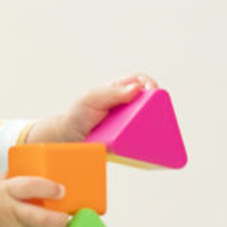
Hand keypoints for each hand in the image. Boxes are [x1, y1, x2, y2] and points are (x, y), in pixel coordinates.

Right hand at [0, 174, 70, 226]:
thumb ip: (15, 177)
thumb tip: (40, 173)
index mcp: (4, 193)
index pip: (32, 187)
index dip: (50, 189)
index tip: (61, 190)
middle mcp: (11, 215)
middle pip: (45, 220)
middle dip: (61, 219)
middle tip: (66, 214)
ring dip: (49, 224)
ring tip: (45, 216)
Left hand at [28, 73, 158, 143]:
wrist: (68, 138)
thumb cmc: (79, 114)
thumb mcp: (91, 98)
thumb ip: (111, 92)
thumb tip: (136, 88)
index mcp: (121, 89)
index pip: (142, 81)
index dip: (150, 84)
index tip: (152, 92)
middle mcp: (129, 104)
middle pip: (151, 101)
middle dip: (157, 106)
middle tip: (155, 114)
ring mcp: (130, 121)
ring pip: (150, 121)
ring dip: (155, 125)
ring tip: (157, 130)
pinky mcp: (129, 138)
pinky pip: (143, 138)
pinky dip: (148, 140)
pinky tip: (151, 145)